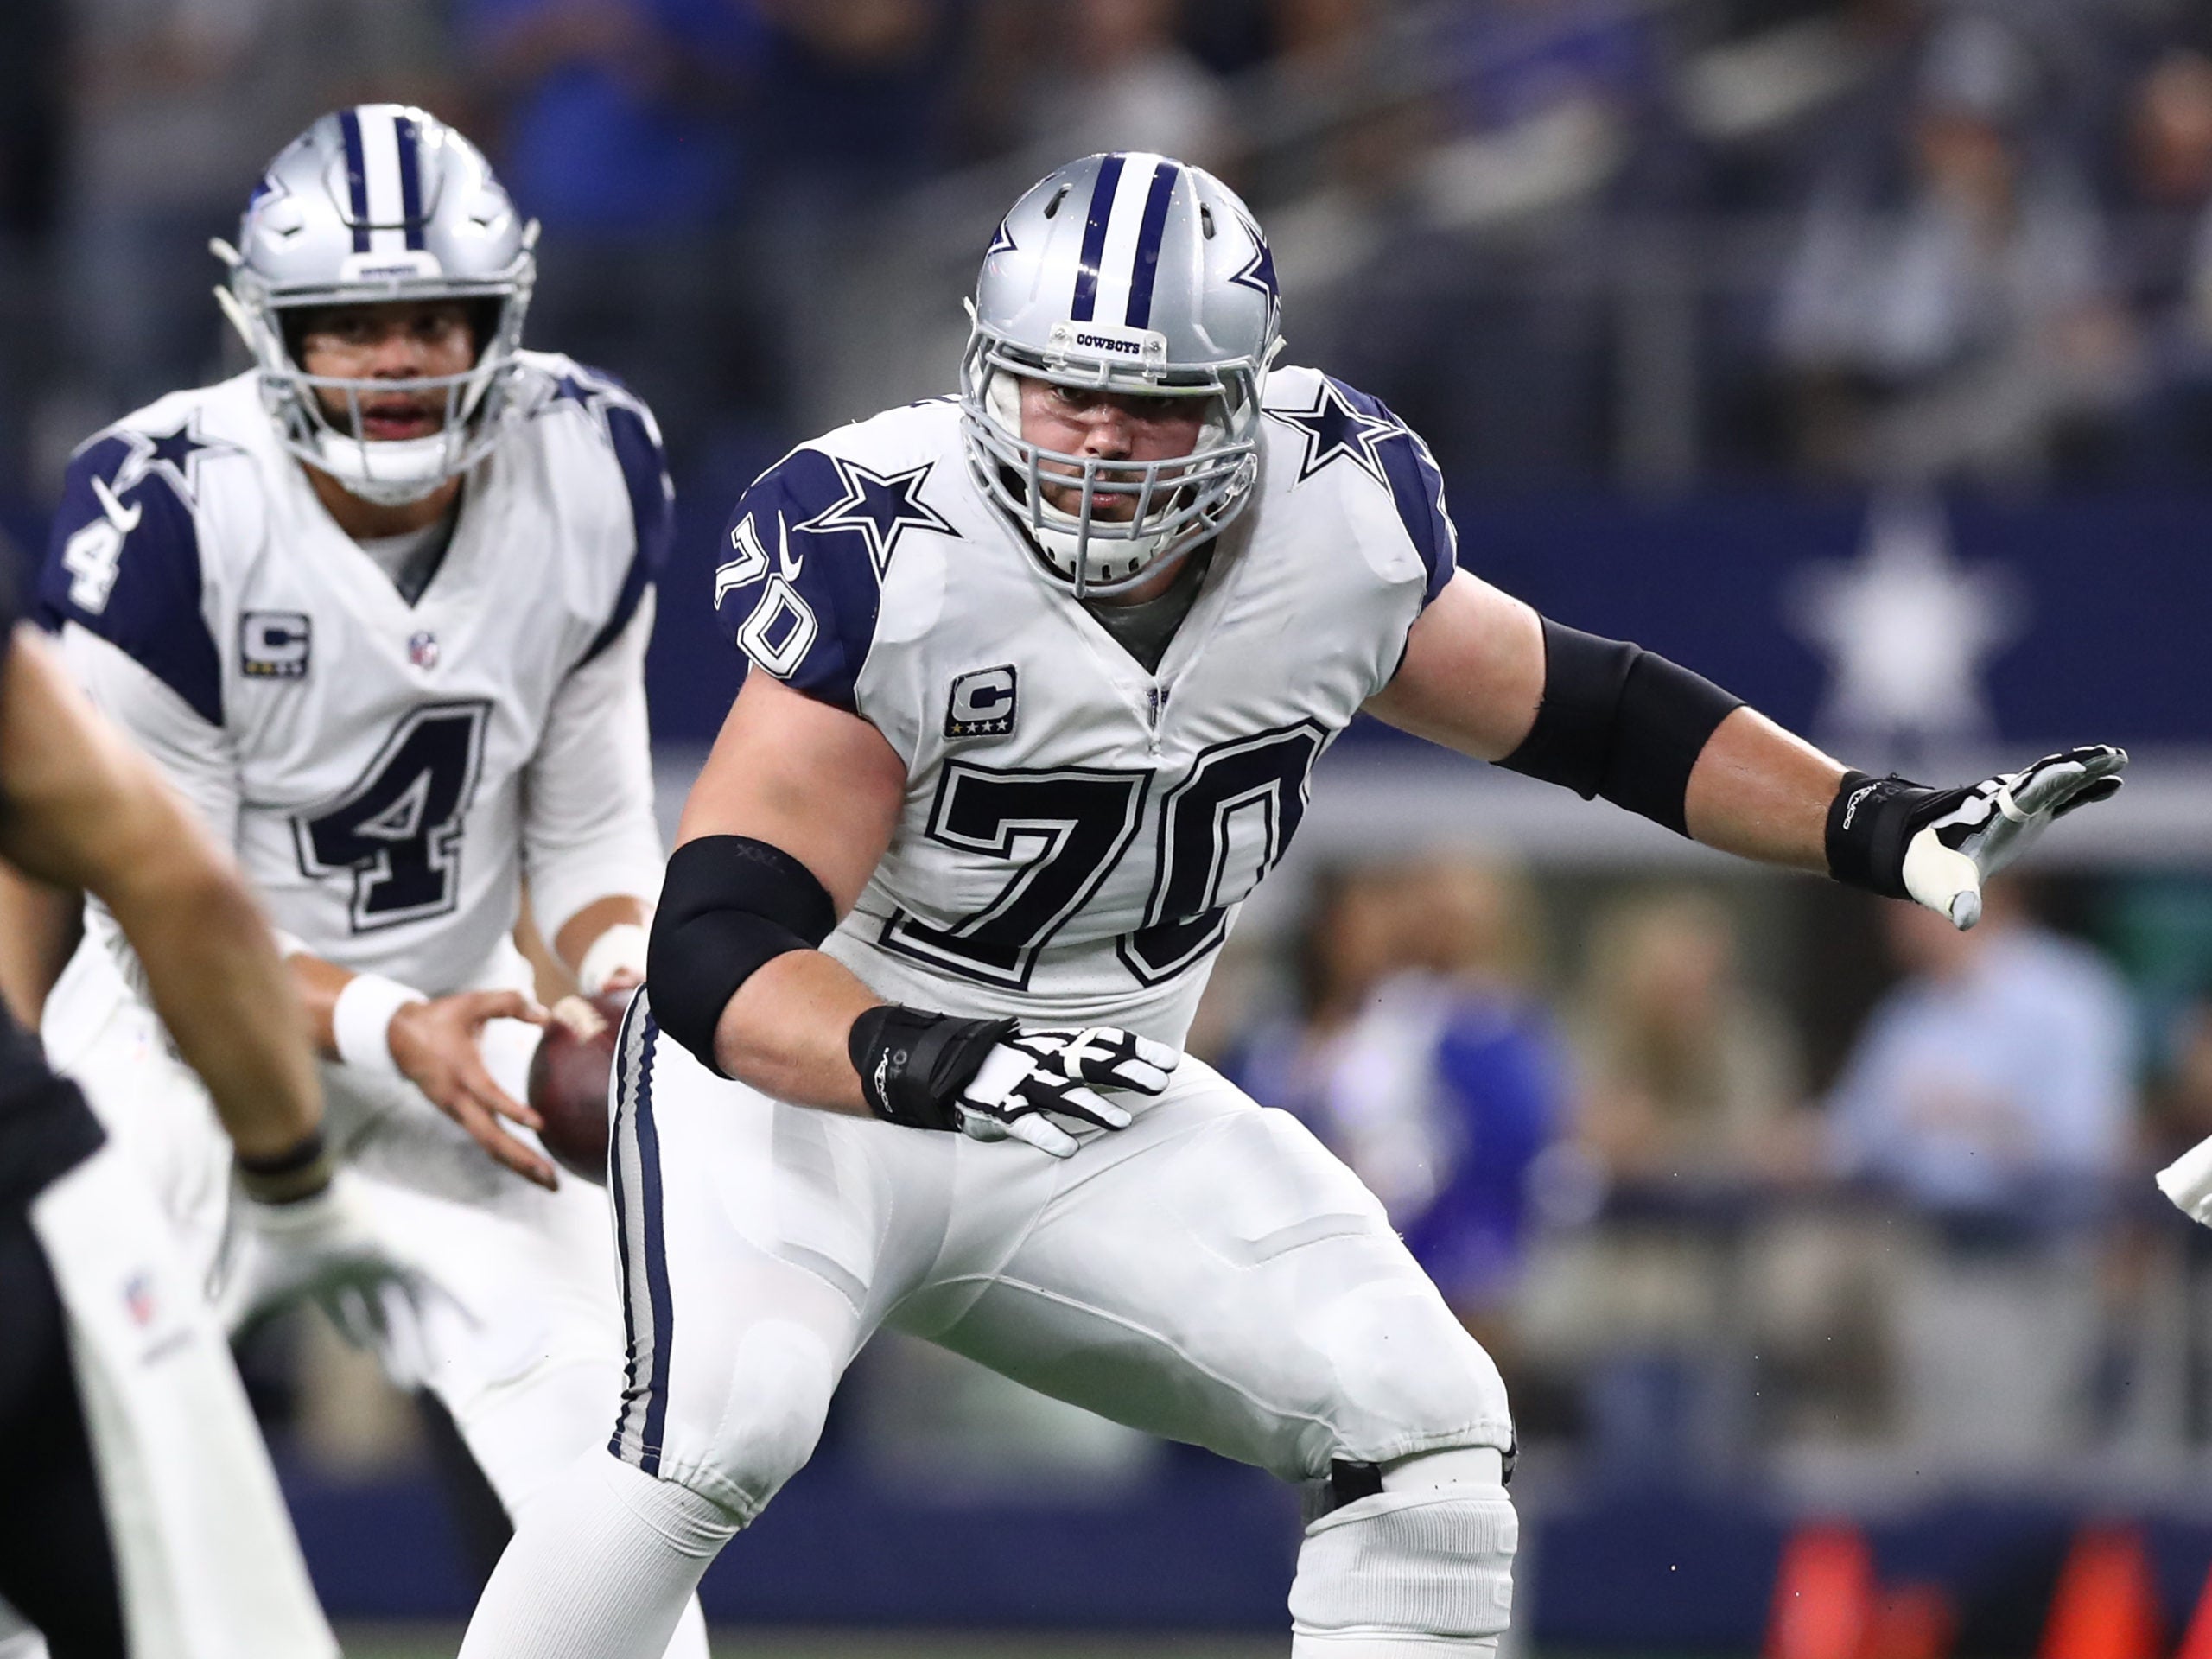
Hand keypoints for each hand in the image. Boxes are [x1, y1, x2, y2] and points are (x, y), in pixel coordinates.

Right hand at [213, 1171, 447, 1381]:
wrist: (291, 1202)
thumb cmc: (273, 1248)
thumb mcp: (249, 1298)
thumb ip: (227, 1328)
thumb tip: (195, 1358)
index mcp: (326, 1282)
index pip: (344, 1313)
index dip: (355, 1333)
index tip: (363, 1351)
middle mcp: (359, 1273)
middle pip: (383, 1316)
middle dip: (393, 1347)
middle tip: (406, 1380)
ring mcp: (384, 1263)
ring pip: (410, 1307)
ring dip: (421, 1338)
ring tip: (431, 1372)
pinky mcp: (403, 1253)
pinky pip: (440, 1280)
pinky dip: (460, 1302)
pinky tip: (481, 1323)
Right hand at [388, 989, 555, 1187]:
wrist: (396, 1036)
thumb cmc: (439, 1018)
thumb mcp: (472, 1002)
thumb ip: (509, 1003)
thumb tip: (546, 1015)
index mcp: (462, 1072)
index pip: (488, 1095)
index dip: (511, 1110)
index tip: (539, 1124)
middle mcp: (458, 1100)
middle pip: (490, 1137)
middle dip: (521, 1158)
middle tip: (551, 1177)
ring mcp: (457, 1111)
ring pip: (489, 1144)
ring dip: (519, 1164)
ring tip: (550, 1182)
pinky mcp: (459, 1115)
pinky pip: (485, 1140)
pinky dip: (508, 1155)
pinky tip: (530, 1166)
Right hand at [955, 1025, 1177, 1157]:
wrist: (954, 1069)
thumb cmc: (1022, 1066)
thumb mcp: (1059, 1055)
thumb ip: (1101, 1063)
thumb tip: (1152, 1068)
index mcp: (1061, 1043)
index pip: (1104, 1041)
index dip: (1136, 1050)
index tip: (1169, 1062)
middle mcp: (1045, 1059)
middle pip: (1090, 1063)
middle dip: (1126, 1073)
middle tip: (1159, 1084)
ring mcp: (1022, 1084)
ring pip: (1062, 1094)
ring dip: (1093, 1107)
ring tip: (1122, 1123)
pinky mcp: (1000, 1109)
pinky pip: (1026, 1123)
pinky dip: (1047, 1135)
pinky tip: (1070, 1148)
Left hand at [1901, 746, 2126, 928]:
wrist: (1921, 853)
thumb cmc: (1933, 870)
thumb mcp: (1946, 887)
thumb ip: (1958, 900)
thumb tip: (1963, 921)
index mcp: (1996, 815)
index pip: (2028, 794)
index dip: (2051, 782)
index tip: (2075, 768)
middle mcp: (2009, 803)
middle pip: (2048, 777)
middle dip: (2078, 765)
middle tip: (2110, 753)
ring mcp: (2020, 806)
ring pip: (2058, 781)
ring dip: (2086, 769)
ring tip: (2118, 756)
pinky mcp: (2028, 814)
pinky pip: (2062, 797)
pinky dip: (2085, 789)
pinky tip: (2113, 782)